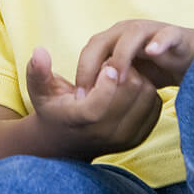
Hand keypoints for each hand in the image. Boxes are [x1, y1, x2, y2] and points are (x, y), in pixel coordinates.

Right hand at [25, 46, 160, 159]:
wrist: (66, 142)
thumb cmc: (52, 109)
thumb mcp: (39, 90)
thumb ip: (37, 71)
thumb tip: (39, 52)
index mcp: (81, 120)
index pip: (101, 103)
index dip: (108, 78)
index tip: (106, 64)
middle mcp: (105, 134)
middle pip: (131, 92)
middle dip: (124, 71)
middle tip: (111, 66)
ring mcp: (124, 139)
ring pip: (147, 96)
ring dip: (138, 79)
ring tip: (121, 77)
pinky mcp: (139, 138)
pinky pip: (156, 106)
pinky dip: (147, 92)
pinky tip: (130, 88)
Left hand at [74, 19, 193, 89]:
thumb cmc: (155, 69)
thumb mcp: (128, 78)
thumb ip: (108, 83)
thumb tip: (84, 103)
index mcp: (113, 40)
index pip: (89, 51)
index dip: (82, 73)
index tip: (79, 99)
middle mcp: (128, 31)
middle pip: (102, 40)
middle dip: (94, 65)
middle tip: (92, 91)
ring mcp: (151, 30)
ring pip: (130, 35)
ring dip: (122, 55)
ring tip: (118, 78)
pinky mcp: (174, 34)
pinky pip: (166, 35)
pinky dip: (159, 42)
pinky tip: (153, 52)